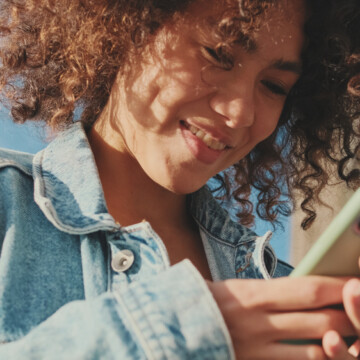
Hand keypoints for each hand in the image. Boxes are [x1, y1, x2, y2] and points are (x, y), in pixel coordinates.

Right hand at [208, 276, 354, 359]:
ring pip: (315, 351)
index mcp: (253, 294)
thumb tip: (311, 291)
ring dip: (340, 345)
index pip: (306, 289)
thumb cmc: (212, 301)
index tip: (355, 282)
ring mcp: (257, 349)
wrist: (179, 325)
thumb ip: (275, 292)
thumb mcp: (241, 289)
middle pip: (318, 319)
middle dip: (348, 316)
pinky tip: (327, 354)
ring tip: (354, 337)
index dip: (336, 288)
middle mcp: (258, 321)